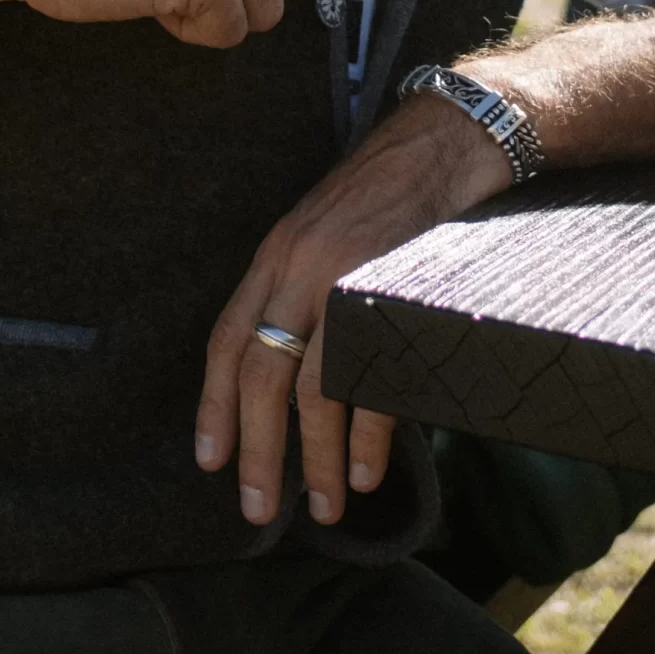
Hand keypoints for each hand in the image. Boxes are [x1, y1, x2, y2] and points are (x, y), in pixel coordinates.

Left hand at [195, 96, 510, 526]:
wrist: (445, 144)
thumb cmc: (387, 196)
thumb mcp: (325, 235)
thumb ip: (300, 289)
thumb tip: (287, 371)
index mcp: (275, 256)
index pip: (226, 340)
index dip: (212, 405)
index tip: (210, 460)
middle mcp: (298, 268)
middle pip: (259, 374)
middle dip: (256, 450)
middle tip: (256, 509)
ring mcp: (344, 280)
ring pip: (313, 390)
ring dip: (314, 459)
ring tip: (324, 508)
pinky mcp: (391, 293)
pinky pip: (371, 381)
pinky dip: (367, 437)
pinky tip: (365, 472)